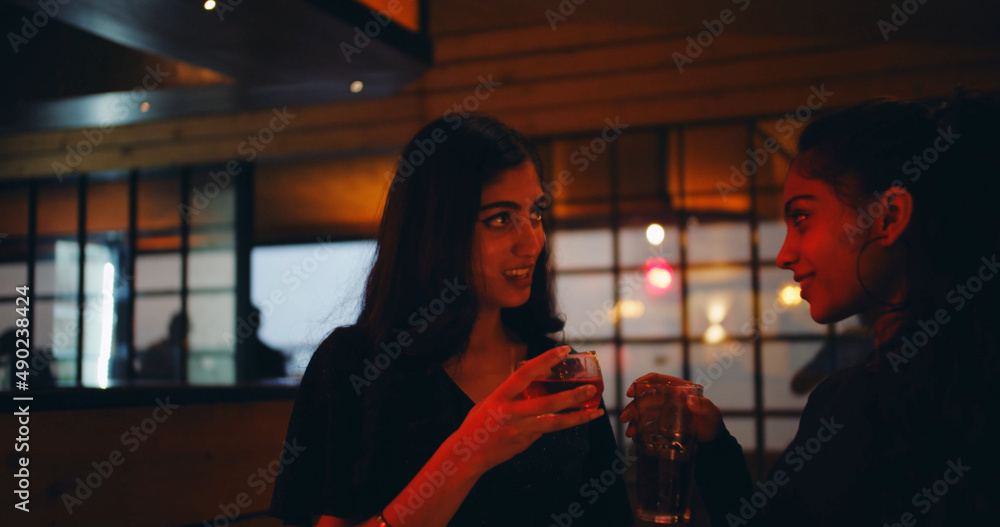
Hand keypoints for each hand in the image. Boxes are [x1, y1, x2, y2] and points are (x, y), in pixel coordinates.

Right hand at [452, 345, 605, 474]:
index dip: (545, 360)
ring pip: (555, 424)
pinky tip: (570, 420)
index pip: (525, 373)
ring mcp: (519, 431)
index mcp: (500, 397)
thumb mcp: (489, 401)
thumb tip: (533, 382)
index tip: (564, 350)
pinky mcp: (524, 443)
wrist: (466, 454)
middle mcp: (511, 413)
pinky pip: (545, 431)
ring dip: (578, 417)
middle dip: (572, 396)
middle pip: (548, 404)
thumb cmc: (477, 423)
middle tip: (591, 388)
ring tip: (597, 411)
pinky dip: (557, 425)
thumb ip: (511, 393)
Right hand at [618, 373, 722, 442]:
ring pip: (643, 412)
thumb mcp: (712, 414)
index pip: (657, 380)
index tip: (631, 391)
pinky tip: (634, 436)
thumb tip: (689, 400)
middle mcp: (668, 398)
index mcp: (678, 389)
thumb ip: (704, 407)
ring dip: (633, 420)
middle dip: (633, 407)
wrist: (711, 440)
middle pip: (645, 398)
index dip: (642, 383)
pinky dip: (639, 429)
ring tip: (629, 432)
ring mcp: (664, 411)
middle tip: (625, 417)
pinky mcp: (662, 424)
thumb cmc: (712, 423)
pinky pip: (647, 424)